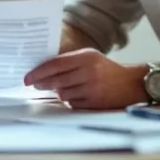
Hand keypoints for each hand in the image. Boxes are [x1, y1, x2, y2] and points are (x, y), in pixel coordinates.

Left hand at [23, 48, 145, 109]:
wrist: (131, 83)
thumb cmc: (106, 69)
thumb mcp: (90, 56)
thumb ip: (69, 60)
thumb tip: (43, 69)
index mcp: (86, 57)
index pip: (55, 64)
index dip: (38, 71)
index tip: (27, 77)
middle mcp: (88, 72)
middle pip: (56, 80)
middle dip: (42, 83)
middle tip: (34, 84)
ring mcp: (92, 89)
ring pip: (62, 93)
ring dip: (57, 92)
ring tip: (60, 88)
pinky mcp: (95, 103)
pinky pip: (72, 103)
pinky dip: (69, 100)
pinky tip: (74, 95)